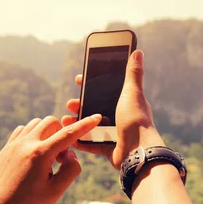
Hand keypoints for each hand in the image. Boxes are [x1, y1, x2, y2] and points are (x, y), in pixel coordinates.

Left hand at [0, 114, 101, 203]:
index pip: (68, 134)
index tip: (97, 117)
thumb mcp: (56, 191)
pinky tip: (35, 153)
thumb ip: (71, 170)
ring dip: (48, 133)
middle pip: (52, 122)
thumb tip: (71, 153)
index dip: (85, 125)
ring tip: (48, 156)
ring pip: (37, 123)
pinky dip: (34, 135)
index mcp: (41, 154)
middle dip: (62, 134)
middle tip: (61, 158)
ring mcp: (14, 144)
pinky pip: (24, 129)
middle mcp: (26, 144)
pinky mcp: (7, 147)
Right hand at [62, 50, 164, 168]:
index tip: (79, 79)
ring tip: (65, 120)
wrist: (137, 152)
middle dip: (80, 105)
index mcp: (126, 104)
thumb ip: (133, 73)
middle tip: (70, 103)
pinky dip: (79, 140)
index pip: (106, 90)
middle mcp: (121, 118)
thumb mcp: (132, 93)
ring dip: (77, 122)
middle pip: (96, 108)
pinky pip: (90, 144)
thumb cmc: (136, 120)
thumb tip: (138, 51)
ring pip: (91, 126)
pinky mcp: (109, 149)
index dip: (92, 84)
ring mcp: (114, 134)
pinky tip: (68, 136)